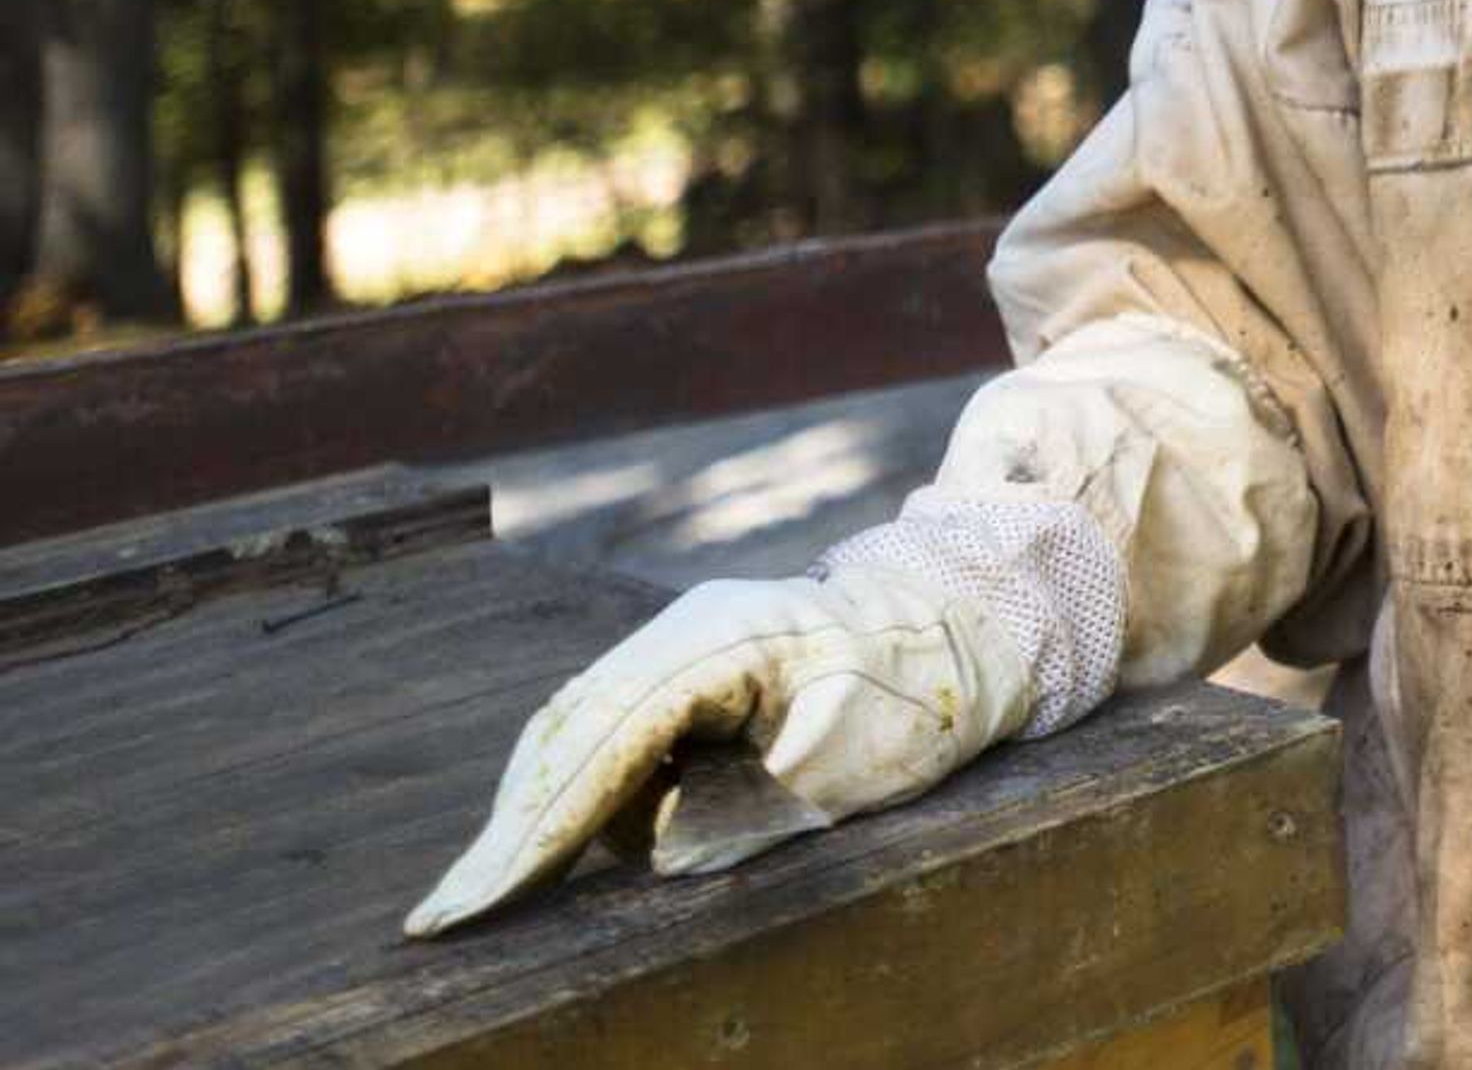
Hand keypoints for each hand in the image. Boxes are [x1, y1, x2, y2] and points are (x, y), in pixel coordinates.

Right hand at [403, 559, 1036, 936]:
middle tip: (438, 919)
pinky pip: (612, 734)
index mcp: (719, 642)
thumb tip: (655, 856)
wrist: (963, 621)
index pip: (601, 743)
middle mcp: (683, 634)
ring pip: (577, 733)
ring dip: (534, 815)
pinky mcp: (688, 672)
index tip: (472, 900)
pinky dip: (579, 793)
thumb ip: (753, 811)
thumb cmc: (922, 690)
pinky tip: (546, 850)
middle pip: (567, 734)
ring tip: (478, 898)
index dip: (533, 830)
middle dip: (507, 831)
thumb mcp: (856, 763)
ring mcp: (681, 645)